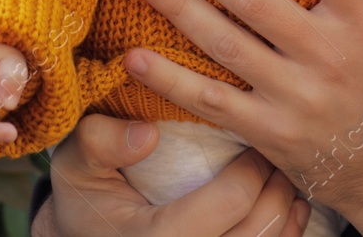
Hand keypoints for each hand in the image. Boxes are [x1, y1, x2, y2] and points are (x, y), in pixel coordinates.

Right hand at [32, 114, 309, 236]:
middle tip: (277, 159)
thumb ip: (101, 142)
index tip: (253, 145)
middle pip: (259, 231)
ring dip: (286, 215)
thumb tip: (147, 134)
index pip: (229, 203)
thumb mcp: (76, 163)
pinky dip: (285, 235)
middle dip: (277, 190)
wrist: (82, 235)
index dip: (251, 170)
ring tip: (285, 183)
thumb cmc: (85, 196)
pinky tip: (286, 212)